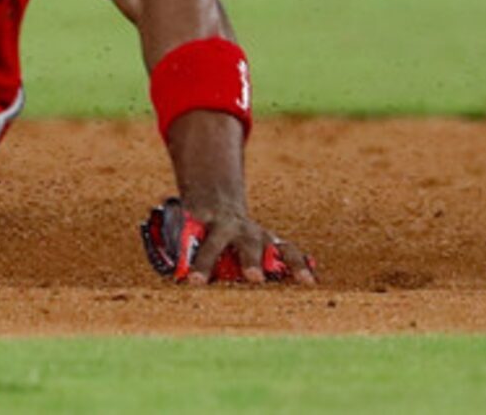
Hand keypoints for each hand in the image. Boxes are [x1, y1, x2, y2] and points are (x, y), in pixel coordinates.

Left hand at [149, 194, 317, 285]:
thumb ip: (181, 250)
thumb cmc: (198, 227)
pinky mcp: (274, 243)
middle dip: (250, 259)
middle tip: (253, 277)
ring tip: (303, 281)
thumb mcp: (185, 230)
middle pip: (246, 243)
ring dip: (289, 263)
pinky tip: (312, 282)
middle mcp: (240, 229)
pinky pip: (291, 253)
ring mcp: (260, 235)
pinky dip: (302, 266)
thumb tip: (173, 279)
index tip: (195, 281)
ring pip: (277, 246)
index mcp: (213, 226)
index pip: (207, 245)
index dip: (202, 263)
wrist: (216, 202)